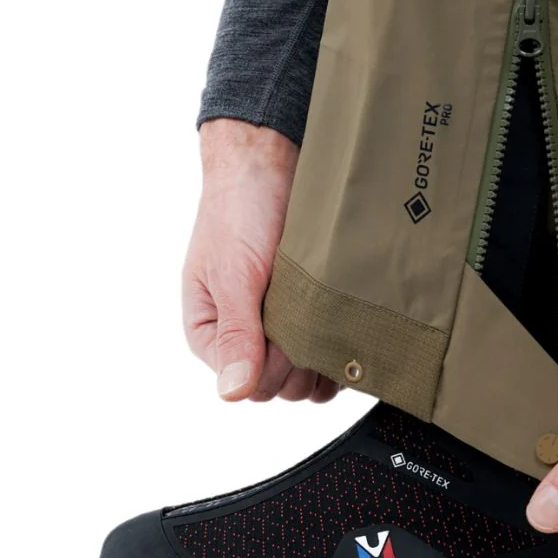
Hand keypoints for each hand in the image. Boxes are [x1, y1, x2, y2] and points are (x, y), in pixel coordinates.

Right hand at [182, 119, 338, 403]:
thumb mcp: (234, 274)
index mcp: (211, 334)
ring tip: (327, 315)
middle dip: (299, 360)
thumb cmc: (239, 212)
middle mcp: (245, 337)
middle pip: (282, 386)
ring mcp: (281, 326)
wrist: (271, 164)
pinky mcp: (312, 310)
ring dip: (323, 354)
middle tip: (305, 314)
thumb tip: (232, 393)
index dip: (273, 368)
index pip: (248, 386)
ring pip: (309, 374)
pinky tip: (346, 322)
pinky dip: (339, 344)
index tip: (282, 332)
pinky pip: (329, 351)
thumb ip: (236, 333)